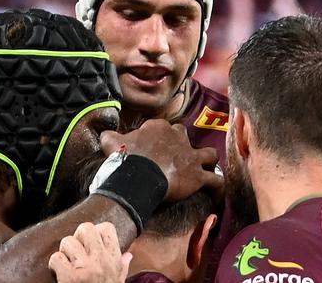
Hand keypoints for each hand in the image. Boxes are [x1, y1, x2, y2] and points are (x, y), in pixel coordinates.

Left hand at [48, 222, 130, 282]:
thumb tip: (128, 256)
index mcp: (114, 259)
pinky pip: (56, 258)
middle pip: (85, 228)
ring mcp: (85, 267)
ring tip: (68, 263)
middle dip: (77, 237)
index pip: (106, 227)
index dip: (96, 231)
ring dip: (64, 252)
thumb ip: (122, 267)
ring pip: (67, 241)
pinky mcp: (69, 277)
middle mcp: (101, 260)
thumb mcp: (118, 281)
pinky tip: (60, 272)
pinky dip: (55, 265)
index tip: (91, 243)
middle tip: (76, 250)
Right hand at [100, 119, 222, 201]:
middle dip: (182, 145)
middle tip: (175, 158)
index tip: (153, 148)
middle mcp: (178, 138)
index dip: (159, 138)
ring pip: (209, 155)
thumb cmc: (124, 158)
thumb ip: (110, 136)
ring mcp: (190, 156)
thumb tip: (104, 135)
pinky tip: (217, 193)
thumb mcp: (111, 142)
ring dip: (207, 162)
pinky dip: (217, 187)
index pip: (164, 128)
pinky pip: (215, 180)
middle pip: (185, 136)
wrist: (137, 175)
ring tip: (204, 170)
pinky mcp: (197, 176)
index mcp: (159, 127)